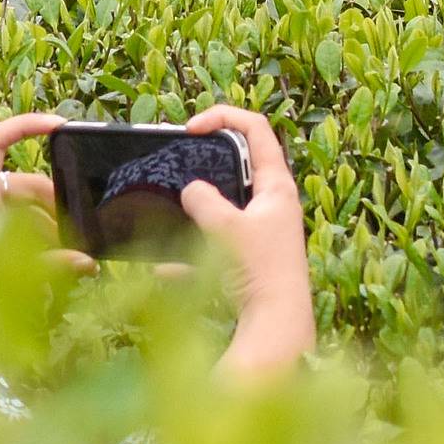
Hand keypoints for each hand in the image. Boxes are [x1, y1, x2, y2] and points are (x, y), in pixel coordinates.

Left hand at [0, 113, 79, 263]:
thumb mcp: (7, 271)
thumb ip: (51, 265)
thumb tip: (87, 264)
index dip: (26, 126)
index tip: (60, 125)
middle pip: (23, 184)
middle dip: (55, 205)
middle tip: (79, 228)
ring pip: (20, 208)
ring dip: (46, 226)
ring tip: (68, 252)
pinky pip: (10, 225)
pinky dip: (31, 238)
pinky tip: (50, 260)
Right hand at [176, 104, 315, 378]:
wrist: (277, 327)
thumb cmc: (261, 272)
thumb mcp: (226, 228)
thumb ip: (202, 201)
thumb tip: (190, 190)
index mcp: (276, 186)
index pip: (256, 129)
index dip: (223, 116)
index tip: (191, 127)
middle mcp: (273, 205)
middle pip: (239, 166)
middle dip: (206, 164)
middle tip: (181, 162)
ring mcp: (263, 233)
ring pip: (224, 208)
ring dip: (197, 212)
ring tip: (173, 215)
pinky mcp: (250, 260)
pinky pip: (215, 248)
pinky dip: (192, 256)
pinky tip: (167, 271)